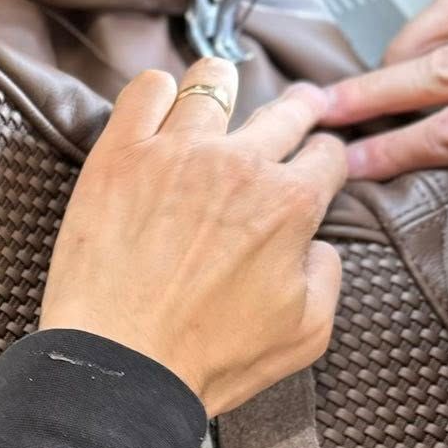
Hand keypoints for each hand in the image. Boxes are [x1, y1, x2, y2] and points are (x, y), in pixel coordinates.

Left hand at [40, 59, 346, 416]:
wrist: (122, 366)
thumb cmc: (210, 359)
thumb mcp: (305, 334)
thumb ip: (327, 277)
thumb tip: (316, 244)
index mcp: (290, 205)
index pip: (326, 154)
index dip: (324, 161)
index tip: (313, 165)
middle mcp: (240, 165)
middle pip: (284, 110)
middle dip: (297, 109)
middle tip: (293, 111)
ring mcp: (176, 152)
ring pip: (212, 82)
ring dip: (221, 89)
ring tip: (215, 101)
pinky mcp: (119, 154)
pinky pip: (144, 91)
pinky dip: (155, 93)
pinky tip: (156, 112)